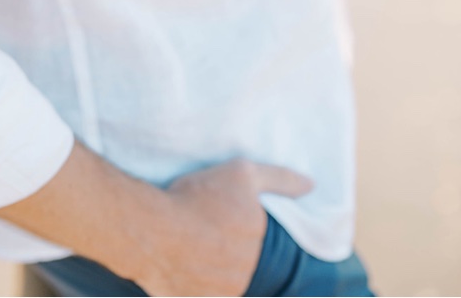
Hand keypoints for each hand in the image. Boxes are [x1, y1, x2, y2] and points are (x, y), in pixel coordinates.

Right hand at [132, 159, 311, 296]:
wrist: (150, 229)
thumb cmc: (196, 200)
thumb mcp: (242, 174)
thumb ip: (279, 180)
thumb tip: (310, 185)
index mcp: (255, 250)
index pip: (251, 245)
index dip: (231, 231)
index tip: (213, 219)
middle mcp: (239, 278)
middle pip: (232, 266)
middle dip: (217, 253)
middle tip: (194, 232)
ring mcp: (211, 295)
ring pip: (211, 283)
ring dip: (200, 271)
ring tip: (177, 247)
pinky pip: (186, 294)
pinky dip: (181, 285)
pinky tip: (167, 267)